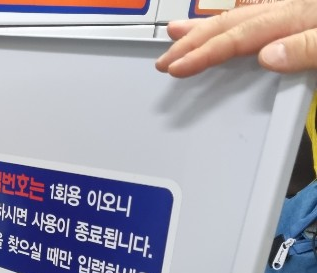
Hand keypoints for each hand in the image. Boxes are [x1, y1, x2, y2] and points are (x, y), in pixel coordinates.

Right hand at [155, 0, 316, 76]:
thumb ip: (309, 48)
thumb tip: (269, 56)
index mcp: (301, 16)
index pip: (240, 36)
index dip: (205, 52)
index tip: (177, 68)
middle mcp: (296, 10)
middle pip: (232, 23)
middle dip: (192, 41)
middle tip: (165, 58)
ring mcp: (299, 13)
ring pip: (241, 17)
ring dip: (205, 27)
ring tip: (176, 32)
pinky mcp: (305, 19)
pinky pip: (258, 19)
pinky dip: (232, 26)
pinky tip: (224, 29)